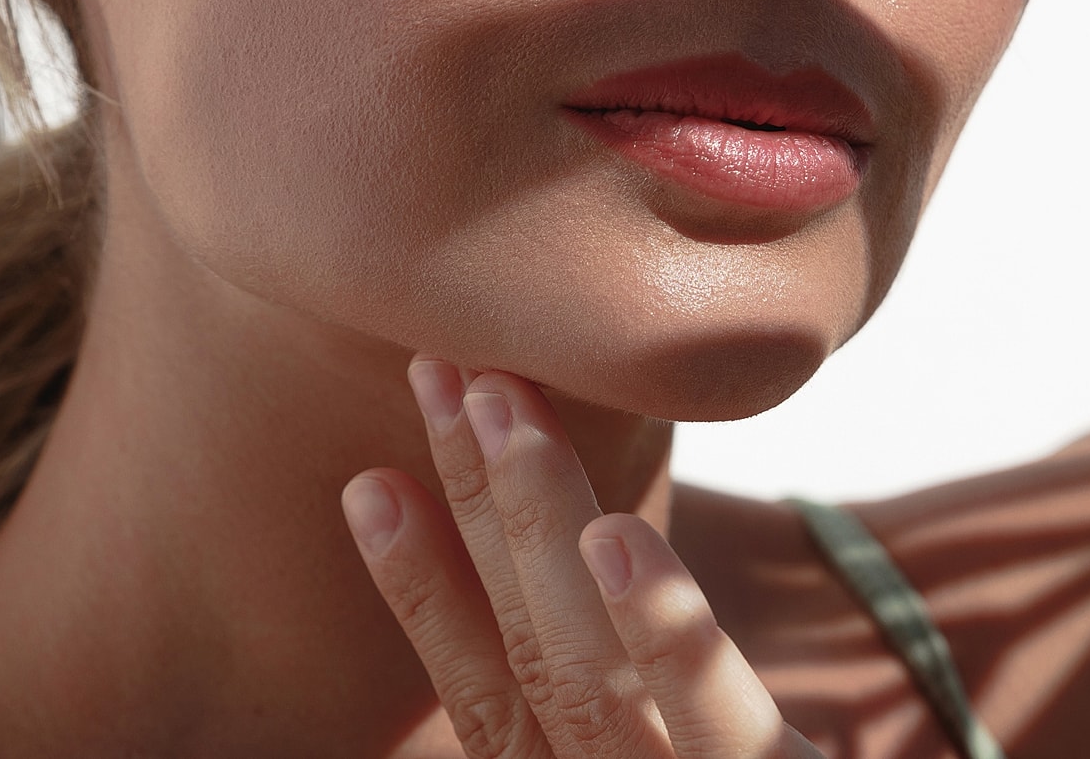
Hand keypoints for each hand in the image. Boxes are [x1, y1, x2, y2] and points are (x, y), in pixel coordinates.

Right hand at [344, 358, 824, 758]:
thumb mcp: (680, 750)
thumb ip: (632, 700)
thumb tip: (596, 560)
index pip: (487, 689)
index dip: (427, 589)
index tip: (371, 483)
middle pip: (526, 654)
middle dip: (478, 508)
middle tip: (441, 367)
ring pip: (585, 673)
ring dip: (538, 529)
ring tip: (505, 410)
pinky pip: (718, 722)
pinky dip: (662, 630)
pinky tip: (617, 541)